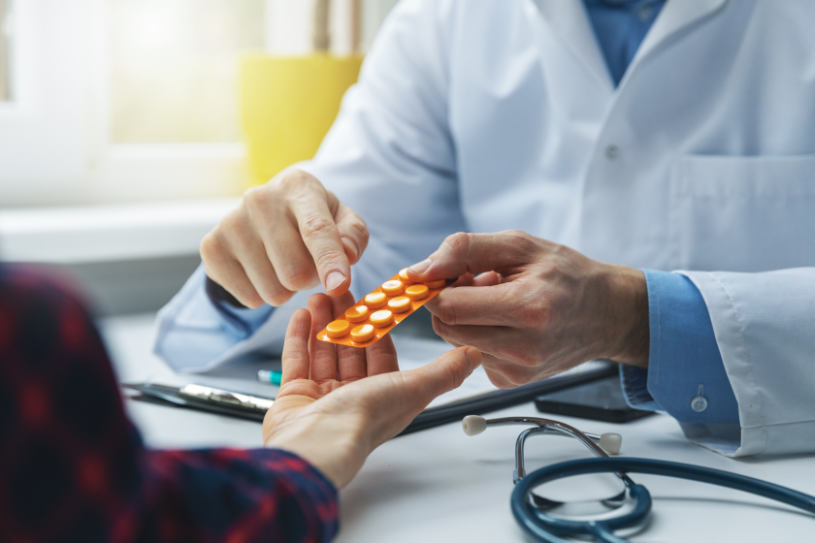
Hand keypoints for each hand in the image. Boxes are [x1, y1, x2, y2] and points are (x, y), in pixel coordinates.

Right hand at [200, 168, 368, 307]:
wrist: (266, 212)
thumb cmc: (313, 218)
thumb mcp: (343, 220)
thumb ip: (354, 237)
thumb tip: (346, 255)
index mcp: (298, 186)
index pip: (316, 229)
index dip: (329, 260)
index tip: (338, 286)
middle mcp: (259, 199)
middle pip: (295, 273)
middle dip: (310, 279)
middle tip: (307, 263)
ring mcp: (230, 222)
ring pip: (273, 291)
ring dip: (286, 289)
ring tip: (283, 265)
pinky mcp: (211, 247)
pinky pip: (249, 299)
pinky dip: (262, 294)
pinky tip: (261, 270)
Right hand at [262, 292, 481, 488]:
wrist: (315, 445)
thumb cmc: (363, 420)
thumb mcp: (412, 388)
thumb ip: (444, 371)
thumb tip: (474, 355)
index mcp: (384, 396)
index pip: (382, 352)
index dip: (377, 324)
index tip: (373, 298)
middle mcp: (354, 397)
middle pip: (351, 348)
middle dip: (346, 317)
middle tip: (340, 288)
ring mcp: (322, 397)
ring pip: (324, 351)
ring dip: (322, 322)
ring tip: (319, 293)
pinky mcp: (294, 397)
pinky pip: (297, 361)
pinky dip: (299, 337)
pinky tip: (301, 314)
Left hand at [407, 230, 647, 387]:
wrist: (606, 313)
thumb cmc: (564, 274)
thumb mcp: (519, 245)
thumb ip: (464, 250)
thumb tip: (419, 270)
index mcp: (527, 308)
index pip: (450, 307)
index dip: (437, 288)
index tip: (446, 275)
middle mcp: (523, 347)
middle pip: (447, 327)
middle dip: (451, 301)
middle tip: (478, 282)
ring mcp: (518, 370)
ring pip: (456, 342)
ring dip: (465, 319)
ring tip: (496, 301)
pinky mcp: (511, 382)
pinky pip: (471, 355)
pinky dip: (478, 335)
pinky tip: (504, 322)